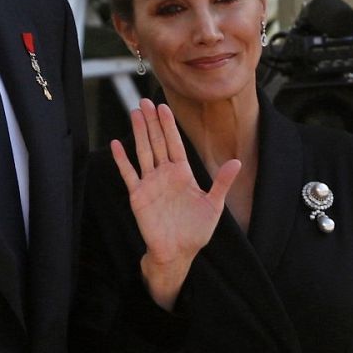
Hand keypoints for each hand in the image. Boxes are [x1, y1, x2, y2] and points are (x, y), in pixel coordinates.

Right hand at [111, 99, 240, 310]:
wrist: (178, 252)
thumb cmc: (196, 231)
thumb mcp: (214, 205)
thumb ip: (222, 183)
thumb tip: (236, 162)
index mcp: (182, 174)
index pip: (175, 143)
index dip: (169, 125)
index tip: (164, 106)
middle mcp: (165, 175)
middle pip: (156, 142)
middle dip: (152, 122)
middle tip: (144, 100)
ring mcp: (150, 183)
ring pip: (143, 152)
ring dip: (138, 133)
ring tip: (134, 113)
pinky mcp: (138, 196)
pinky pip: (129, 174)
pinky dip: (122, 159)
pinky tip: (116, 144)